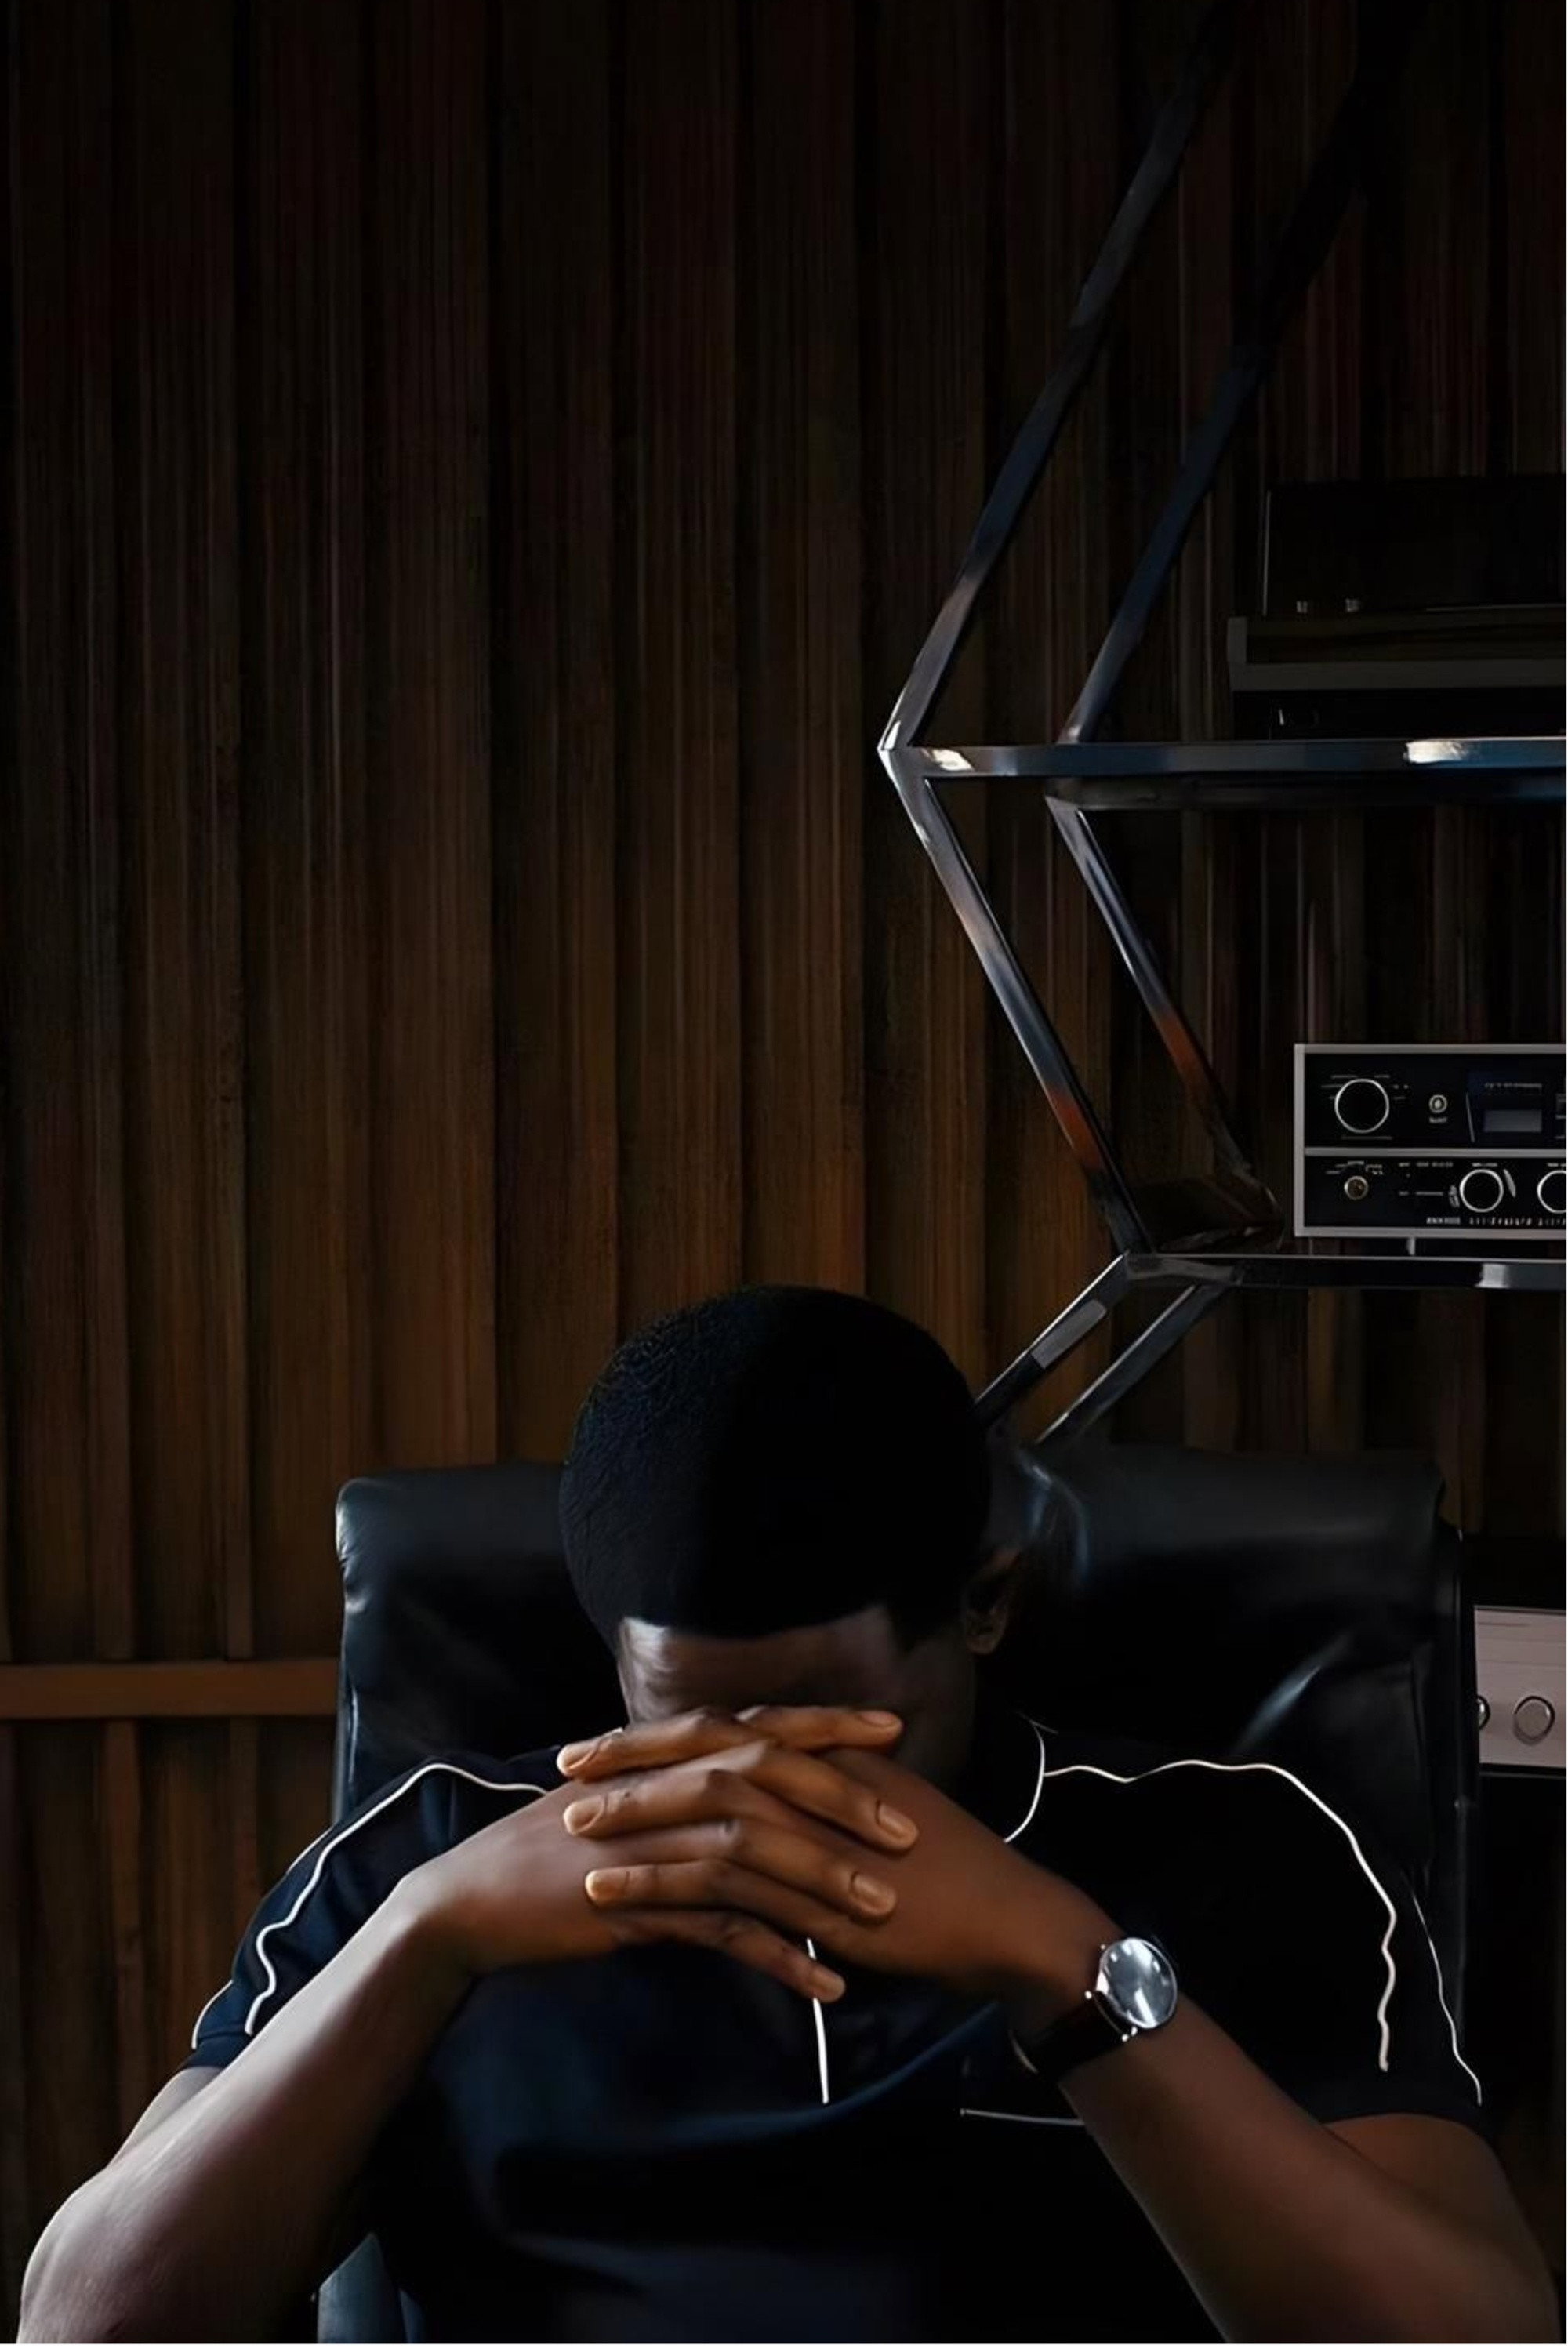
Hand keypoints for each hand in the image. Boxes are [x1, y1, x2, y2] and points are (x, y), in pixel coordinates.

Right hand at [401, 1707, 919, 2005]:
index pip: (758, 1726)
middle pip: (766, 1778)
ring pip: (752, 1854)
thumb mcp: (624, 1804)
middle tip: (909, 1832)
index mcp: (663, 1758)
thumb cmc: (551, 1852)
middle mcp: (660, 1787)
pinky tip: (824, 1984)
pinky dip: (778, 1956)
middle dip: (842, 1801)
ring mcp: (646, 1845)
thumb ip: (682, 1786)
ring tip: (884, 1916)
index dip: (826, 1724)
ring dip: (822, 1886)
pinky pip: (721, 1929)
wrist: (469, 1901)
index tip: (893, 1728)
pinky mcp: (634, 1904)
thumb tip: (749, 1780)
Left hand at [564, 1718, 1113, 2005]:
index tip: (603, 1741)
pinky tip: (611, 1899)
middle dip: (632, 1760)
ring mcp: (815, 1834)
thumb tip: (780, 1793)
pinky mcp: (812, 1893)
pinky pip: (719, 1883)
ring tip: (573, 1833)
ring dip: (633, 1823)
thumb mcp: (884, 1818)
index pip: (730, 1731)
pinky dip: (658, 1887)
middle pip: (707, 1755)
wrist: (1006, 1918)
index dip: (662, 1734)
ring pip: (704, 1814)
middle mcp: (817, 1783)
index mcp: (829, 1758)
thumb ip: (830, 1799)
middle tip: (566, 1769)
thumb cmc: (952, 1875)